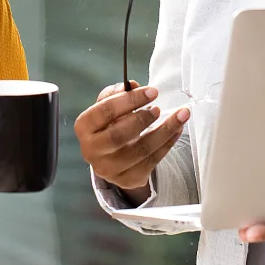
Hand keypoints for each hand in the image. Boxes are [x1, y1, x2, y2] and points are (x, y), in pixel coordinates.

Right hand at [74, 81, 190, 197]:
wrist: (110, 156)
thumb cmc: (109, 125)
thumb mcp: (107, 106)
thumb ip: (118, 93)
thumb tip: (133, 86)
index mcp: (84, 128)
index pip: (105, 111)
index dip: (130, 100)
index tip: (152, 92)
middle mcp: (92, 151)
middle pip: (119, 135)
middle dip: (143, 119)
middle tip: (158, 108)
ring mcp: (109, 168)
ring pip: (141, 150)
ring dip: (165, 131)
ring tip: (180, 115)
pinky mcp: (128, 179)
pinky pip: (153, 161)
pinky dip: (168, 143)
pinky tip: (177, 130)